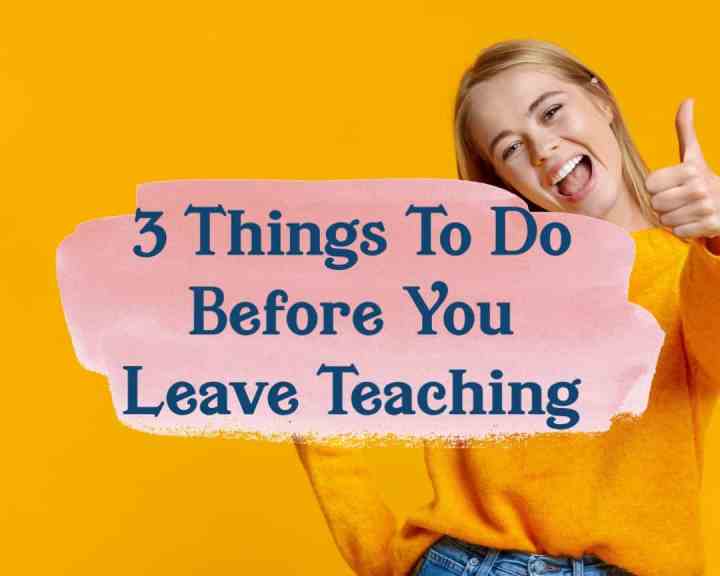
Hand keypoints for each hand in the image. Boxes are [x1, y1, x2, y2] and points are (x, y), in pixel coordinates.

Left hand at [645, 99, 719, 238]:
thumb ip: (686, 129)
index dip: (657, 187)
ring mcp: (706, 207)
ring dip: (672, 218)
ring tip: (687, 209)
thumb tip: (687, 100)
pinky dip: (683, 230)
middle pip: (655, 203)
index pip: (650, 185)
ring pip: (665, 219)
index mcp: (690, 169)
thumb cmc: (701, 178)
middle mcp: (700, 187)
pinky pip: (678, 232)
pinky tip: (694, 220)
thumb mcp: (693, 154)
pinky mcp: (710, 225)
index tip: (671, 185)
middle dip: (663, 204)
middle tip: (679, 199)